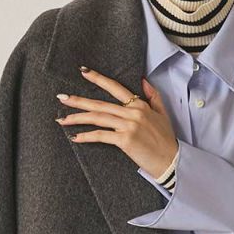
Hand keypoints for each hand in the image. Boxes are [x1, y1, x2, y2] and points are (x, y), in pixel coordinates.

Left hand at [55, 68, 178, 179]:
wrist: (171, 161)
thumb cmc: (166, 140)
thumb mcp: (162, 114)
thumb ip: (153, 96)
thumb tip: (143, 80)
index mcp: (139, 105)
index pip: (115, 88)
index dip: (98, 78)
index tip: (83, 72)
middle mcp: (132, 113)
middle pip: (100, 104)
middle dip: (79, 101)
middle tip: (61, 97)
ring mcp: (128, 126)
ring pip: (98, 118)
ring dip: (77, 118)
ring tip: (62, 119)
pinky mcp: (125, 140)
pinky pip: (101, 136)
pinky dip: (87, 136)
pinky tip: (75, 137)